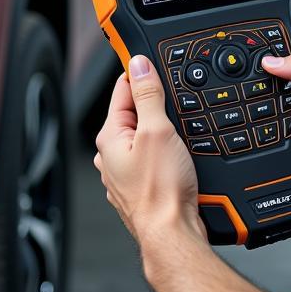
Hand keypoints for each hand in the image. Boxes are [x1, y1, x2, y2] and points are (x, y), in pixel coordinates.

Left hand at [94, 55, 204, 251]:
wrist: (173, 234)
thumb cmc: (161, 191)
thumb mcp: (158, 130)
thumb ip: (148, 95)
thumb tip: (139, 65)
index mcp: (110, 137)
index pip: (122, 90)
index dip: (140, 73)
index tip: (148, 57)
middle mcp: (111, 156)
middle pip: (135, 114)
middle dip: (154, 104)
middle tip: (175, 99)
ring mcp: (125, 174)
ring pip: (144, 138)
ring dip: (161, 131)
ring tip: (180, 131)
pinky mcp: (141, 187)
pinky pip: (152, 159)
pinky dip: (165, 152)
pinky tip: (179, 156)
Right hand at [261, 33, 290, 187]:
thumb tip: (274, 61)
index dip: (282, 38)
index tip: (258, 40)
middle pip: (284, 74)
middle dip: (269, 76)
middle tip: (254, 76)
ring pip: (276, 106)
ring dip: (267, 109)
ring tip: (260, 108)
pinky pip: (277, 134)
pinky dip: (269, 135)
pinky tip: (267, 135)